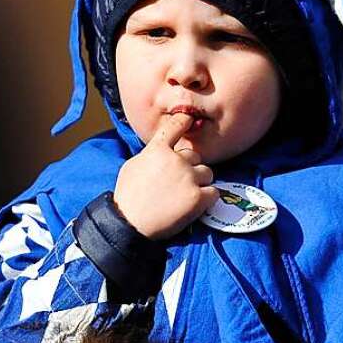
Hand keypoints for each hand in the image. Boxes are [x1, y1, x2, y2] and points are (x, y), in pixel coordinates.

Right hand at [114, 116, 218, 238]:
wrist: (131, 223)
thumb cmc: (128, 197)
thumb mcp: (133, 166)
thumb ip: (150, 155)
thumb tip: (160, 152)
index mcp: (157, 150)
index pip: (175, 127)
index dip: (183, 121)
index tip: (188, 118)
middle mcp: (175, 160)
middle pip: (195, 156)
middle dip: (190, 167)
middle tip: (179, 183)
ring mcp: (188, 178)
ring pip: (207, 173)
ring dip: (201, 182)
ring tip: (186, 195)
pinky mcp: (198, 197)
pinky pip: (214, 192)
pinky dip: (207, 198)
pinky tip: (195, 204)